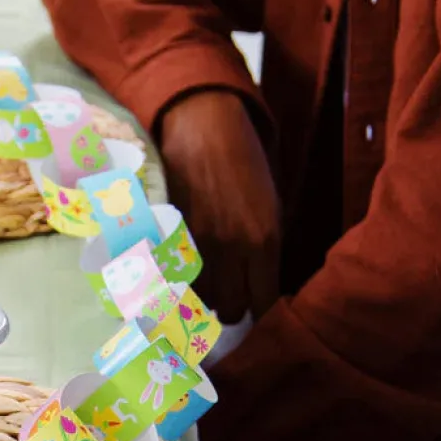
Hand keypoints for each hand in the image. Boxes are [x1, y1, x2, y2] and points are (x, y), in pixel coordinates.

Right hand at [158, 90, 281, 323]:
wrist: (204, 126)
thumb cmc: (245, 161)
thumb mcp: (270, 205)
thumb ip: (265, 249)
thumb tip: (260, 287)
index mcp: (264, 241)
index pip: (265, 304)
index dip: (262, 314)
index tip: (256, 309)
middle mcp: (231, 250)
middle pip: (230, 310)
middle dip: (231, 306)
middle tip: (230, 293)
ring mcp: (197, 246)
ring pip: (200, 299)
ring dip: (203, 296)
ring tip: (206, 278)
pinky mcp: (169, 238)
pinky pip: (177, 279)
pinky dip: (180, 281)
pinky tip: (182, 268)